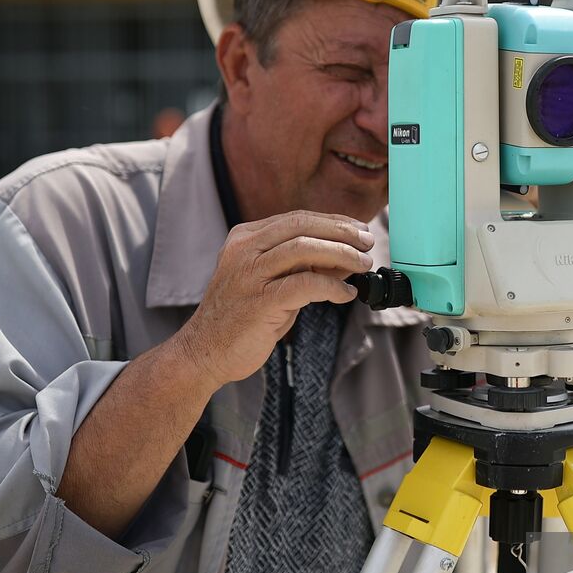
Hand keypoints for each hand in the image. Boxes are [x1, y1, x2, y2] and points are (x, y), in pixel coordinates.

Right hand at [175, 211, 374, 389]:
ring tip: (363, 266)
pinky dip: (332, 287)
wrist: (204, 353)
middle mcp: (244, 249)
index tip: (359, 230)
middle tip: (368, 244)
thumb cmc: (241, 319)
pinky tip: (346, 295)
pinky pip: (305, 284)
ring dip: (342, 254)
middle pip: (302, 225)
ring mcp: (249, 274)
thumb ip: (301, 268)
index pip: (297, 218)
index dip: (334, 221)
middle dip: (342, 231)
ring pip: (304, 248)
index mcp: (245, 238)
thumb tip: (344, 259)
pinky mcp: (258, 301)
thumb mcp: (270, 283)